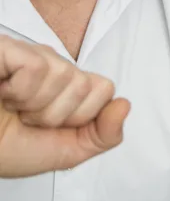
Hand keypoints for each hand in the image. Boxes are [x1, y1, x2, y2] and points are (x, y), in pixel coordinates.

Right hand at [0, 35, 129, 177]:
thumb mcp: (59, 152)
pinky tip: (0, 91)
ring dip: (33, 105)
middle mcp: (51, 65)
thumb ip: (99, 136)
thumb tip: (125, 106)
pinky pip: (36, 69)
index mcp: (65, 87)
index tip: (47, 126)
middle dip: (55, 115)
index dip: (79, 117)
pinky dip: (17, 91)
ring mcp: (30, 54)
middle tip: (25, 117)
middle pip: (86, 86)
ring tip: (9, 105)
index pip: (104, 90)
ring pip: (65, 77)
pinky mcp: (9, 48)